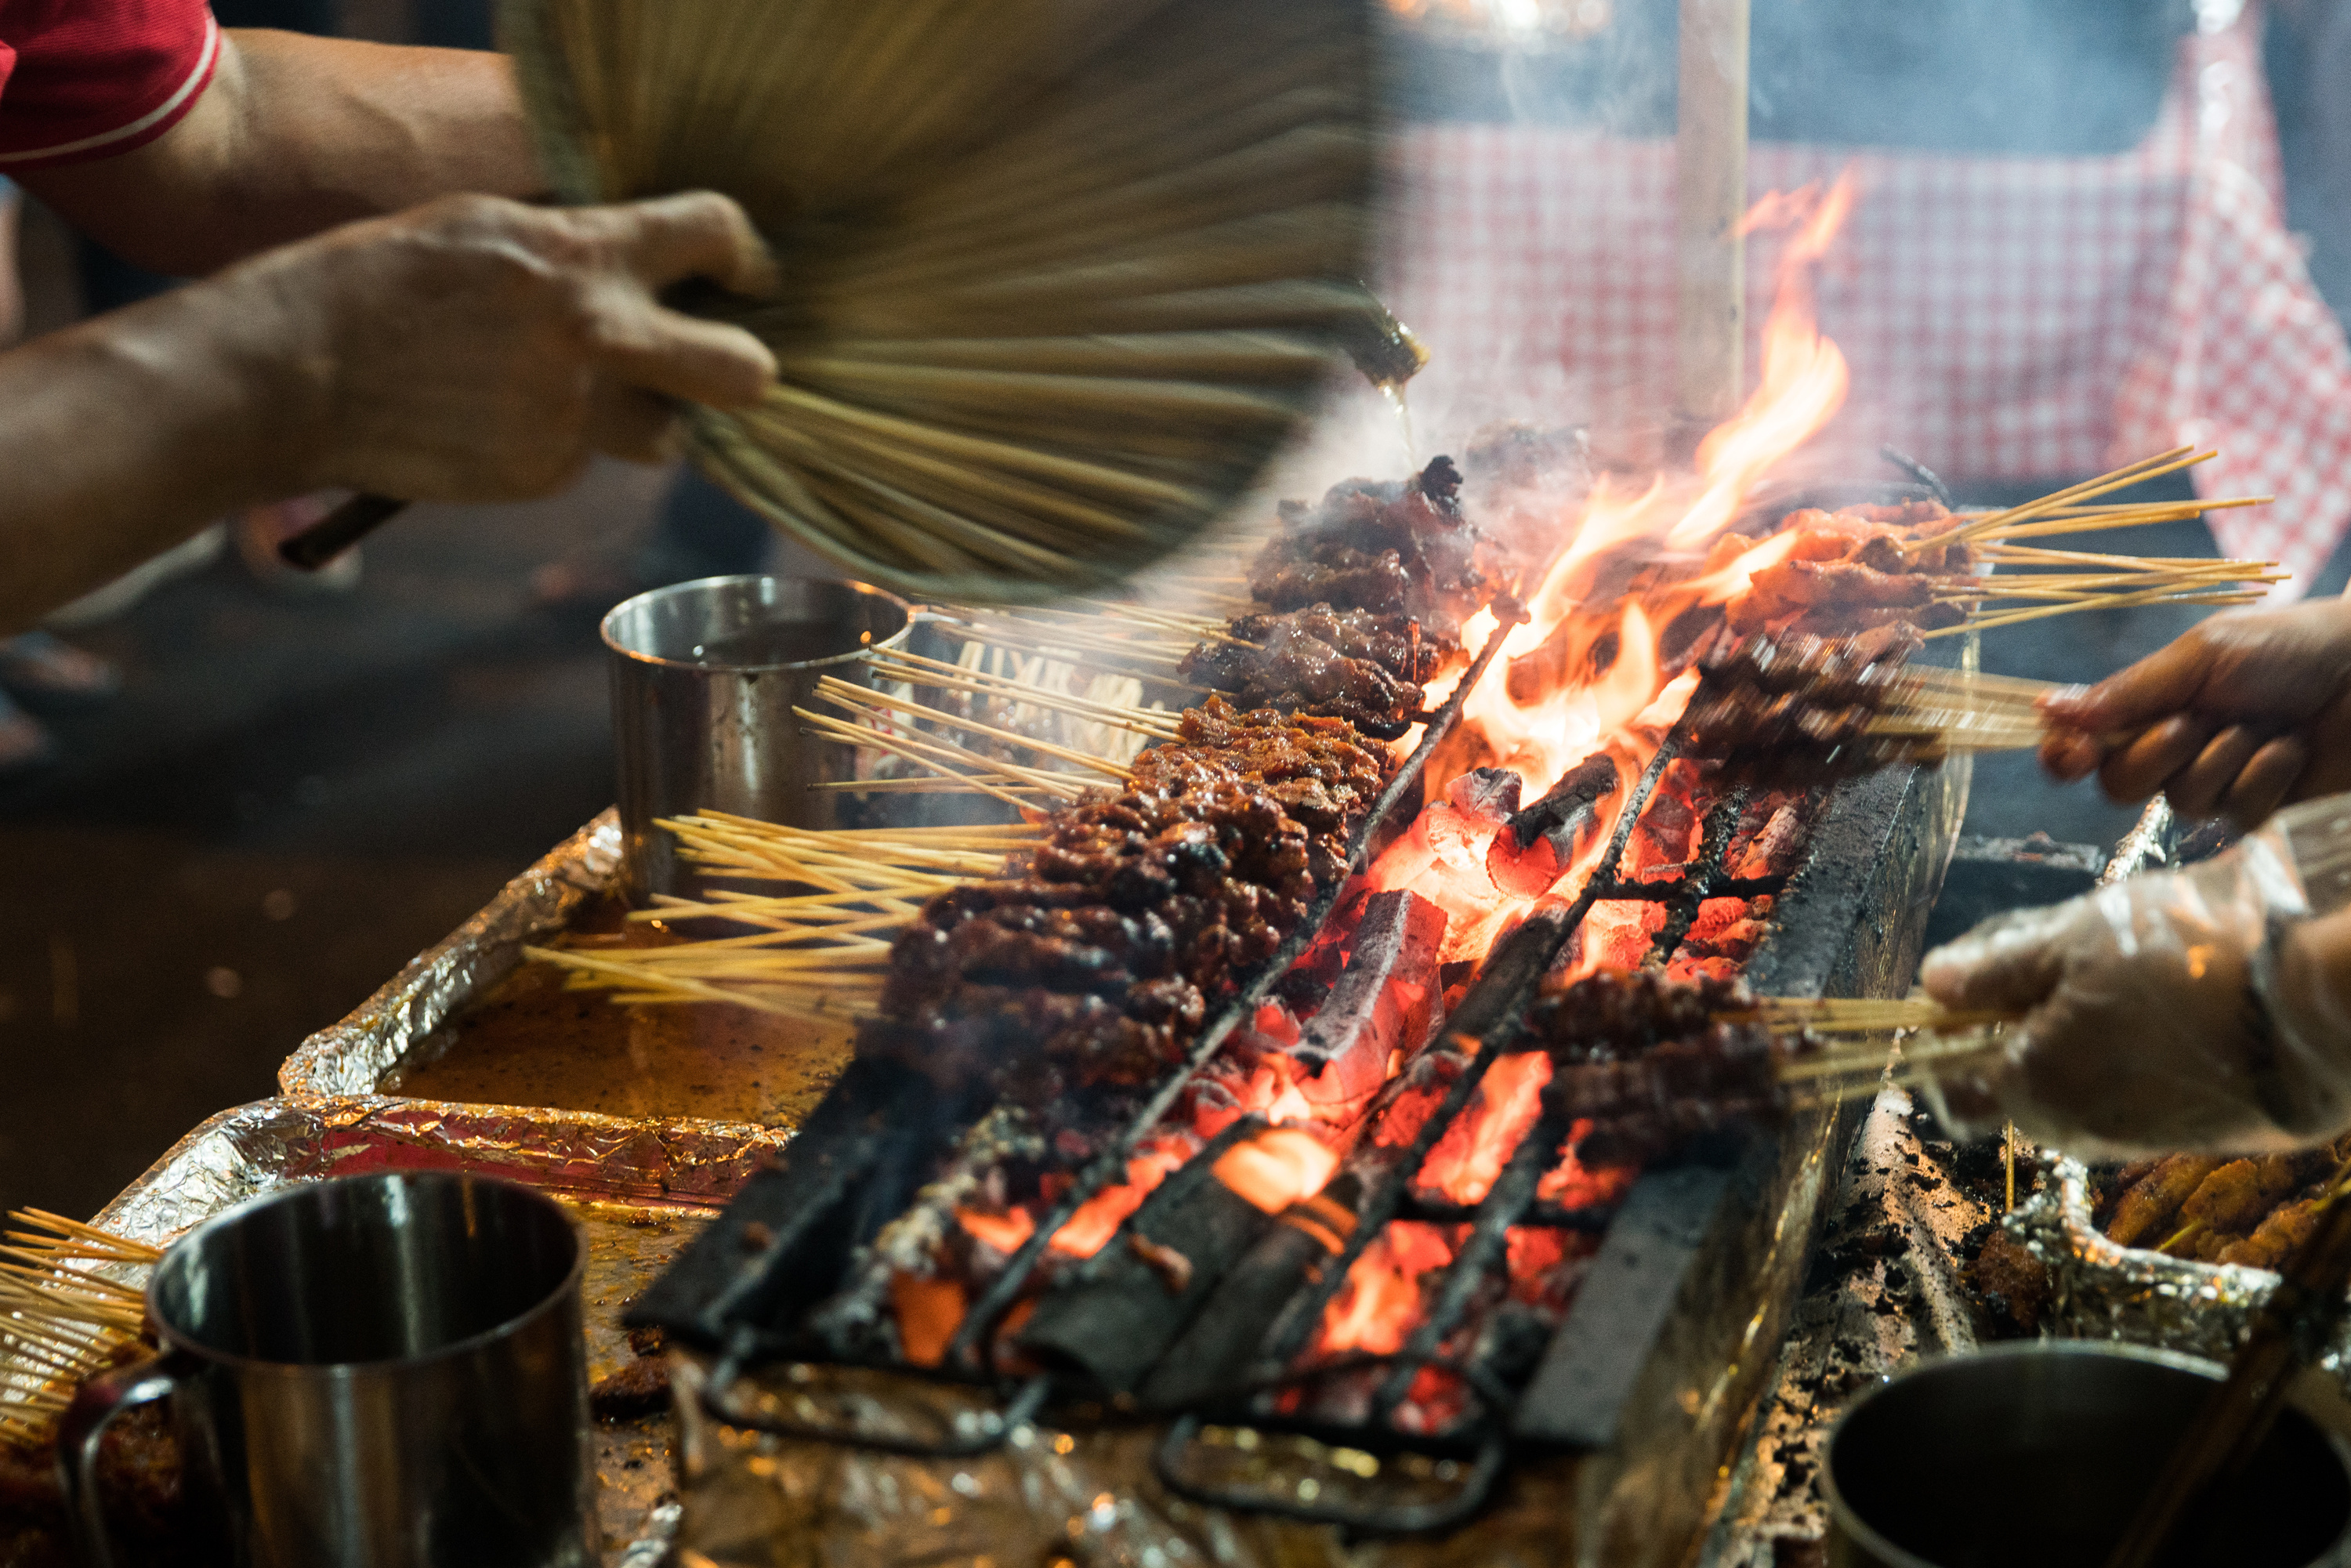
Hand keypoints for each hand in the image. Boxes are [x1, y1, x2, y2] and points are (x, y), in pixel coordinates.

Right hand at [228, 190, 777, 500]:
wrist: (298, 369)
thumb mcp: (487, 227)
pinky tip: (496, 417)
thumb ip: (577, 246)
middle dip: (744, 373)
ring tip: (576, 392)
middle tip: (715, 366)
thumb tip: (645, 262)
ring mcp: (574, 416)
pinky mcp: (543, 473)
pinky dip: (559, 443)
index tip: (743, 275)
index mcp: (583, 257)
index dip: (744, 255)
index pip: (715, 233)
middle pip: (744, 374)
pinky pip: (586, 459)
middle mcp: (596, 338)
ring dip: (645, 420)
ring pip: (667, 435)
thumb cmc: (383, 282)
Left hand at [1920, 809, 2350, 1159]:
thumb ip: (1997, 971)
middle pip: (2022, 1086)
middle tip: (2055, 963)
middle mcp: (2084, 1131)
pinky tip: (2170, 1007)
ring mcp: (2148, 1140)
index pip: (1954, 1091)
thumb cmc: (2183, 958)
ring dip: (2084, 1043)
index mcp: (2034, 1089)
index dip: (1944, 1043)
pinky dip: (2139, 1060)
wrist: (2320, 1000)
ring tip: (2123, 975)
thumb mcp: (2072, 942)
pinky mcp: (2206, 1136)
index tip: (1961, 993)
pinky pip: (2145, 1099)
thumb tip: (1931, 984)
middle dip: (2021, 1033)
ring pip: (2086, 1092)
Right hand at [2037, 600, 2350, 829]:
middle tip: (2194, 722)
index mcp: (2147, 705)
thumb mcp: (2202, 656)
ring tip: (2263, 726)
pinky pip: (2234, 814)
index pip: (2080, 743)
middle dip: (2155, 756)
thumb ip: (2128, 691)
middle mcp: (2170, 746)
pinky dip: (2262, 778)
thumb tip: (2048, 708)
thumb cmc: (2288, 648)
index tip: (2071, 754)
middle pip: (2118, 785)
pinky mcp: (2257, 806)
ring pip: (2180, 802)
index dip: (2064, 755)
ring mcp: (2213, 779)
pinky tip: (2289, 749)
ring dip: (2222, 760)